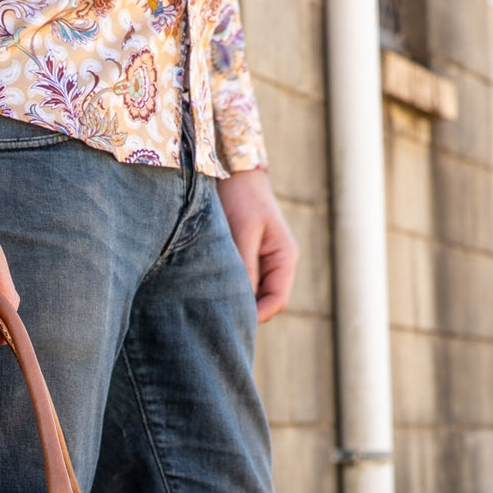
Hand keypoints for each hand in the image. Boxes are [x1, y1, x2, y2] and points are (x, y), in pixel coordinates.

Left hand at [217, 168, 298, 323]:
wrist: (232, 171)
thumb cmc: (241, 197)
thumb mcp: (243, 232)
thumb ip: (245, 268)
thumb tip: (241, 302)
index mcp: (284, 258)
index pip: (277, 301)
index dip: (256, 316)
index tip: (230, 321)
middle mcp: (277, 265)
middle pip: (264, 303)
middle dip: (244, 312)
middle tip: (214, 319)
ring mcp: (263, 263)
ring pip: (251, 296)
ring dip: (234, 300)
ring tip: (208, 305)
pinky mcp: (246, 259)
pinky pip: (240, 283)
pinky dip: (228, 289)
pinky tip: (208, 290)